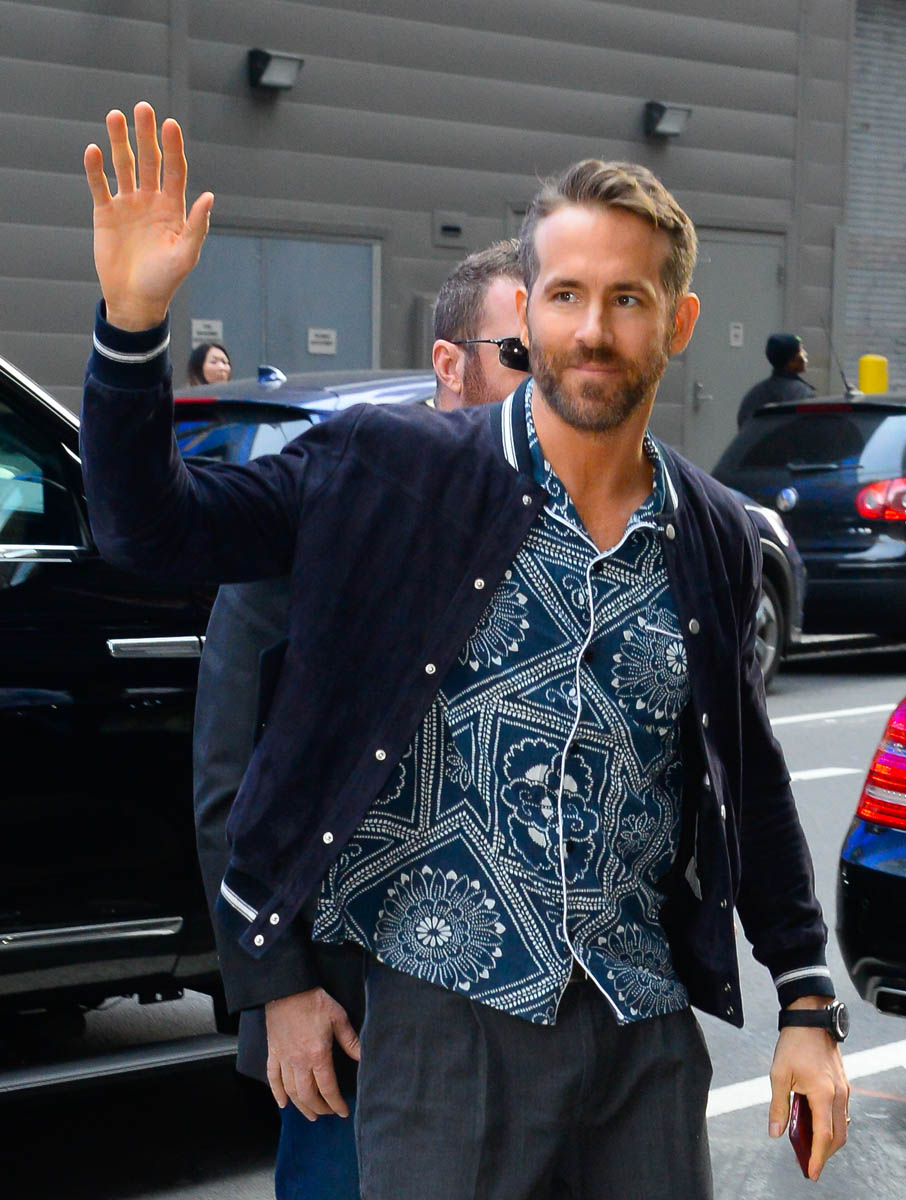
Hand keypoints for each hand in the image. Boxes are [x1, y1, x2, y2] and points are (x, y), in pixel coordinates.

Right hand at [83, 101, 212, 330]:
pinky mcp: (105, 213)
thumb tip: (209, 196)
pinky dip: (95, 169)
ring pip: (123, 166)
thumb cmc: (165, 281)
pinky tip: (93, 150)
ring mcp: (128, 205)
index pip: (175, 170)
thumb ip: (197, 226)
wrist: (136, 300)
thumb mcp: (186, 255)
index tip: (170, 124)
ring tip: (114, 116)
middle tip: (142, 108)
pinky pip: (99, 186)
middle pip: (148, 160)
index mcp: (173, 208)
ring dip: (119, 142)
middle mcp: (151, 201)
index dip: (173, 148)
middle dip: (146, 135)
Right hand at [265, 987, 360, 1120]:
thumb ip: (350, 1041)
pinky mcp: (273, 1052)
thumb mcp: (338, 1017)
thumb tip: (364, 1057)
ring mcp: (284, 1059)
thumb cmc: (314, 1001)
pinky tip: (283, 1103)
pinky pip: (272, 1078)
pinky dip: (276, 1093)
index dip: (336, 1103)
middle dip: (320, 1108)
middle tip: (328, 1113)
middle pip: (308, 1095)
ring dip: (301, 1106)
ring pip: (291, 1091)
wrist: (288, 989)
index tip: (343, 1112)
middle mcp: (299, 1062)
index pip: (328, 1089)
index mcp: (318, 1055)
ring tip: (310, 1114)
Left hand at [768, 997, 849, 1180]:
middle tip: (808, 1162)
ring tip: (809, 1146)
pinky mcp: (842, 1083)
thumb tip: (775, 1132)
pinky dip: (831, 1124)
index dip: (817, 1157)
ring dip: (828, 1139)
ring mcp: (843, 1089)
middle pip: (837, 1136)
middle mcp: (838, 1095)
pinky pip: (841, 1112)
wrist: (810, 1018)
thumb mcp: (779, 1075)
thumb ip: (778, 1106)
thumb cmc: (794, 1043)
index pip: (824, 1136)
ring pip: (841, 1125)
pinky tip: (815, 1124)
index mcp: (823, 1094)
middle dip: (824, 1153)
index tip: (811, 1172)